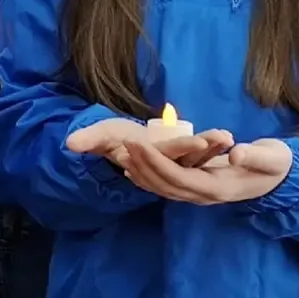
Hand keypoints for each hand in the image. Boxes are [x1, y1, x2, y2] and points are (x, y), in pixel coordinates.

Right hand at [66, 117, 235, 171]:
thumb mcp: (100, 135)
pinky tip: (225, 139)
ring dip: (212, 147)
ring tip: (228, 136)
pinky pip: (199, 151)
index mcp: (149, 158)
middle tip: (224, 137)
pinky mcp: (182, 152)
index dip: (182, 148)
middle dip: (206, 148)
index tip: (200, 140)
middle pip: (189, 159)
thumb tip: (70, 143)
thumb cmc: (111, 136)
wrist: (120, 141)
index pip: (168, 155)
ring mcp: (175, 159)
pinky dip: (209, 145)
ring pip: (198, 157)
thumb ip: (89, 139)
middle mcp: (165, 162)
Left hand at [123, 137, 290, 203]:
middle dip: (144, 165)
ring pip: (164, 189)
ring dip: (143, 173)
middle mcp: (205, 196)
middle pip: (166, 185)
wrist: (281, 179)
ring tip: (123, 154)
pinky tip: (135, 167)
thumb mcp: (270, 156)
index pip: (178, 177)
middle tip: (125, 143)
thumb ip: (253, 154)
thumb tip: (236, 153)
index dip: (155, 162)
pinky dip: (150, 178)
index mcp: (218, 188)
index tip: (138, 144)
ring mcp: (201, 195)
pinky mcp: (199, 189)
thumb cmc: (275, 164)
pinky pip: (169, 187)